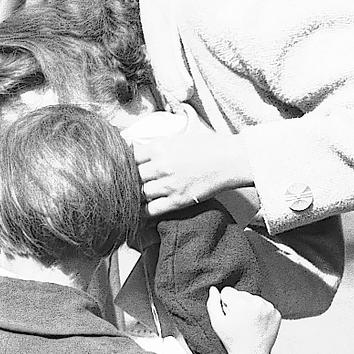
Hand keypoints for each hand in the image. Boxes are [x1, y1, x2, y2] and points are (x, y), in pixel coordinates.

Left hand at [126, 106, 252, 217]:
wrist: (231, 159)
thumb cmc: (209, 146)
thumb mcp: (178, 139)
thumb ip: (158, 146)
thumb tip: (139, 151)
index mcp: (160, 147)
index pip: (130, 156)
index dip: (124, 162)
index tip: (122, 167)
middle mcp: (161, 165)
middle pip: (131, 176)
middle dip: (127, 181)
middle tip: (123, 186)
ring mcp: (168, 184)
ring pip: (139, 194)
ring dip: (134, 197)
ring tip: (129, 200)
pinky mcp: (177, 200)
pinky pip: (151, 210)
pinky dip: (142, 213)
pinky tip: (137, 214)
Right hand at [206, 286, 280, 353]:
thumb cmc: (232, 341)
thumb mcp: (217, 322)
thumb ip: (212, 303)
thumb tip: (213, 289)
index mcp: (241, 303)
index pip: (227, 291)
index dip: (224, 304)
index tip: (229, 317)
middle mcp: (257, 303)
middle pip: (241, 294)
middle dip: (237, 304)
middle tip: (238, 322)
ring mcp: (269, 308)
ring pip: (253, 299)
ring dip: (249, 307)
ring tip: (247, 324)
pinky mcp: (276, 313)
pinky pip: (264, 305)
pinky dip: (260, 313)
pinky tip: (256, 325)